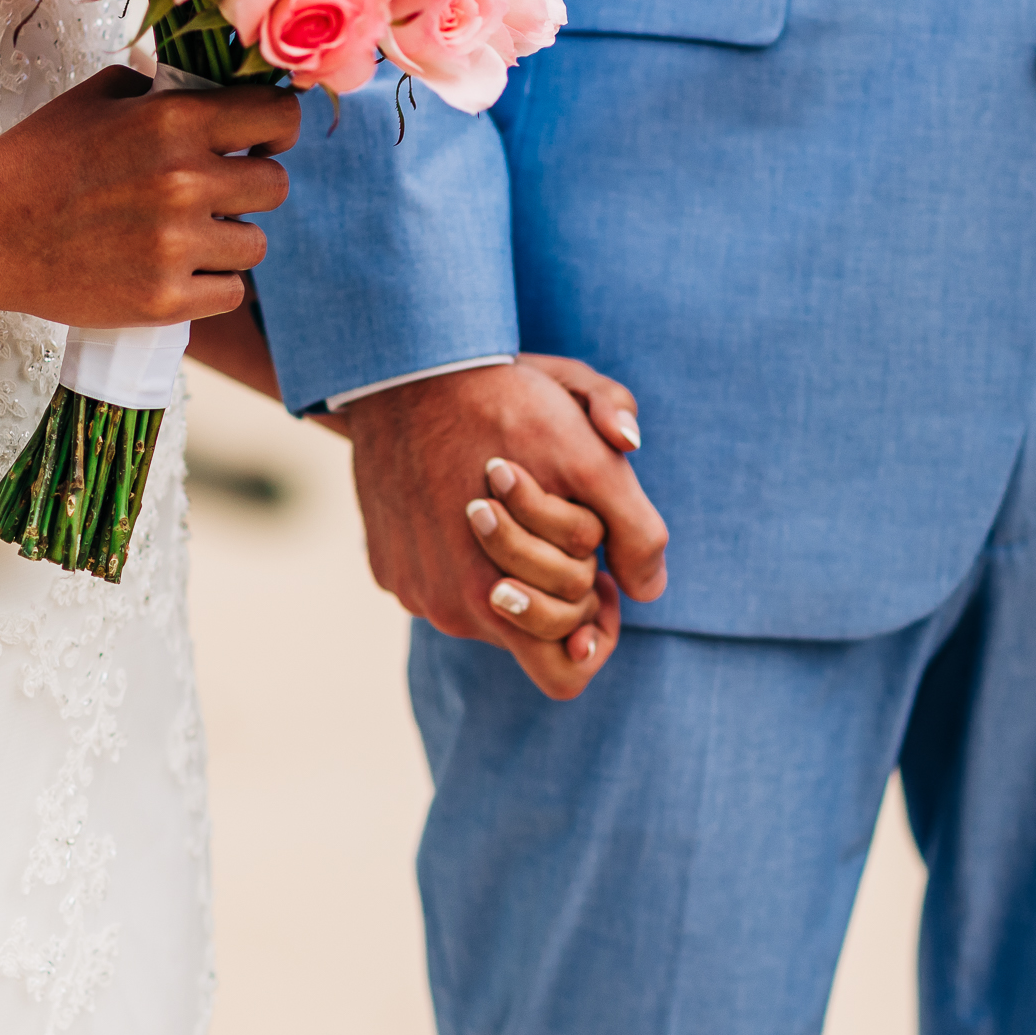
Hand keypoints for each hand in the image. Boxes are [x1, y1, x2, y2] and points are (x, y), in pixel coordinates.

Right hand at [0, 70, 300, 329]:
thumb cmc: (39, 160)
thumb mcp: (98, 100)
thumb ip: (163, 92)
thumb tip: (218, 89)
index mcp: (171, 121)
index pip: (276, 116)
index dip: (277, 128)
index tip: (263, 140)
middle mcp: (182, 181)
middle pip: (275, 185)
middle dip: (249, 187)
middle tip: (214, 194)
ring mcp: (174, 245)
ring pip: (255, 245)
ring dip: (228, 240)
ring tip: (184, 235)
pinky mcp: (164, 299)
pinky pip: (231, 292)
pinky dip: (209, 284)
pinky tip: (174, 270)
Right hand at [341, 358, 667, 699]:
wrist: (406, 368)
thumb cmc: (510, 401)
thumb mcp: (592, 453)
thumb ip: (636, 528)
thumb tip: (649, 589)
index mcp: (501, 599)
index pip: (568, 666)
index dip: (598, 621)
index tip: (602, 576)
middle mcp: (450, 609)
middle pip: (529, 638)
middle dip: (560, 590)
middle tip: (570, 535)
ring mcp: (413, 590)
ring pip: (484, 608)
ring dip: (511, 569)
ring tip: (521, 510)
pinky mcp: (386, 569)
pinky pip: (438, 582)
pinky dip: (461, 552)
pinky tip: (469, 497)